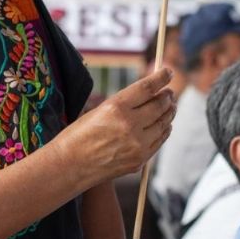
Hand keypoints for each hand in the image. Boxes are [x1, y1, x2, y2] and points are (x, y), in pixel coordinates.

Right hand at [53, 68, 175, 188]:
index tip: (168, 72)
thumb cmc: (78, 135)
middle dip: (167, 96)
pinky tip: (165, 125)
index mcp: (116, 107)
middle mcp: (129, 125)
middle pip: (159, 105)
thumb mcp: (98, 111)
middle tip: (169, 92)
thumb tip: (147, 93)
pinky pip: (160, 141)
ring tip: (170, 106)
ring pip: (164, 123)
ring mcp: (137, 144)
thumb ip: (123, 103)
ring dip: (169, 112)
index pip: (147, 88)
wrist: (69, 166)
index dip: (161, 77)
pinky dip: (165, 130)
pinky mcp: (140, 160)